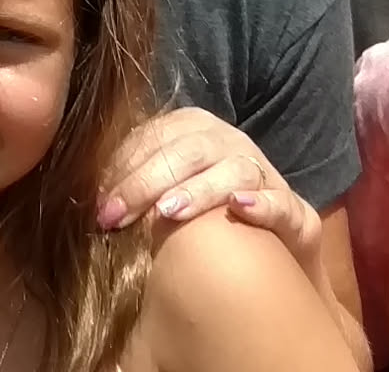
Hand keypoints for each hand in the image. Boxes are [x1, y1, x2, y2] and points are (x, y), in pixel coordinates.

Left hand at [96, 107, 286, 229]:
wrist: (270, 257)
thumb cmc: (203, 224)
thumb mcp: (163, 197)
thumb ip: (133, 189)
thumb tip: (91, 202)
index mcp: (194, 131)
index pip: (155, 138)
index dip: (123, 169)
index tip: (99, 204)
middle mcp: (231, 143)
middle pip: (188, 150)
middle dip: (146, 182)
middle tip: (116, 217)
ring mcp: (265, 174)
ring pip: (233, 168)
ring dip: (198, 189)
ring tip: (168, 212)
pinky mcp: (297, 212)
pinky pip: (281, 202)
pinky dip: (261, 203)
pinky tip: (238, 207)